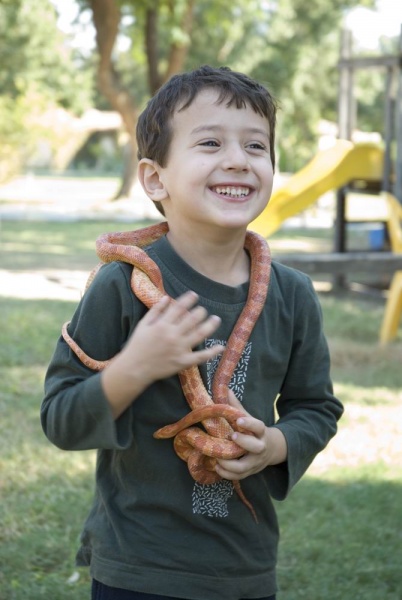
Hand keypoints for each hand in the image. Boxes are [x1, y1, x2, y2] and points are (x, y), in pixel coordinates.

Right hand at [102, 291, 223, 417]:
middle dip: (200, 312)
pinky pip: (200, 357)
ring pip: (199, 334)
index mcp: (162, 324)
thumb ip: (156, 310)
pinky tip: (220, 347)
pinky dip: (212, 352)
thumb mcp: (143, 324)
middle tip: (203, 310)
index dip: (189, 299)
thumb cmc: (138, 345)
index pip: (179, 308)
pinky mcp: (183, 362)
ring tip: (216, 319)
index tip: (194, 295)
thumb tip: (167, 297)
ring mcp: (179, 349)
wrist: (135, 368)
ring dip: (210, 325)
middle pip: (192, 319)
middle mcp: (173, 335)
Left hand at [215, 390, 287, 479]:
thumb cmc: (254, 431)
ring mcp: (256, 462)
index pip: (259, 427)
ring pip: (245, 467)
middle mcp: (260, 448)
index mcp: (261, 432)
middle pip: (256, 448)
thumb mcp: (249, 418)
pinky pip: (239, 477)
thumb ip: (237, 407)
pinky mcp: (250, 472)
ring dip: (230, 464)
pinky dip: (227, 474)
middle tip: (231, 437)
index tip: (239, 420)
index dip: (250, 424)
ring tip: (217, 458)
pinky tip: (217, 467)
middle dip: (243, 443)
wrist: (271, 449)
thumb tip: (225, 390)